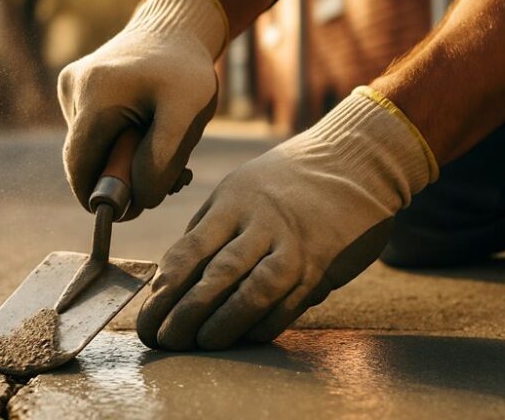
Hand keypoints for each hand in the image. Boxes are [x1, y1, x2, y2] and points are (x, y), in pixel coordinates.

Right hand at [58, 0, 226, 219]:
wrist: (175, 29)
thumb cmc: (184, 71)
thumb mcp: (185, 113)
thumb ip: (161, 159)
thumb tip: (138, 201)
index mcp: (95, 97)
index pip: (81, 168)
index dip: (101, 197)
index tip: (133, 210)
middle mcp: (73, 89)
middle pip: (85, 160)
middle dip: (119, 178)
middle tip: (164, 181)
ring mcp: (71, 87)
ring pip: (90, 147)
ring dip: (123, 161)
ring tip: (164, 151)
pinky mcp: (75, 87)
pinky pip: (92, 130)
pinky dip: (118, 142)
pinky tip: (145, 133)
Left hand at [137, 87, 438, 349]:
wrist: (355, 160)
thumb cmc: (285, 181)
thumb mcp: (239, 189)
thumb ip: (209, 229)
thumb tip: (172, 277)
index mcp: (232, 202)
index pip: (189, 250)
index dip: (165, 288)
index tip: (149, 312)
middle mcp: (261, 223)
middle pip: (216, 275)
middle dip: (184, 313)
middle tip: (163, 339)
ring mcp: (294, 245)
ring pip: (254, 293)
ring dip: (223, 324)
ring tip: (201, 343)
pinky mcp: (323, 264)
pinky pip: (290, 304)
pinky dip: (265, 324)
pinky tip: (245, 338)